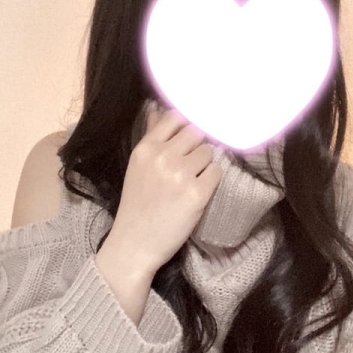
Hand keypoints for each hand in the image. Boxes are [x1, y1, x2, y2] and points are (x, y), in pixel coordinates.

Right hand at [108, 105, 222, 274]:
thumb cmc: (137, 204)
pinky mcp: (197, 193)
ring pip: (209, 152)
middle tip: (192, 163)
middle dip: (198, 145)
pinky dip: (211, 180)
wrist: (135, 243)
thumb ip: (150, 136)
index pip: (176, 116)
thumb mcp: (138, 166)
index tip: (192, 133)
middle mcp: (162, 156)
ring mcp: (180, 174)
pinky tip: (198, 191)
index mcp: (146, 148)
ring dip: (205, 164)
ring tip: (192, 180)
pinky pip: (217, 172)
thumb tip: (158, 109)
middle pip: (197, 132)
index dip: (189, 121)